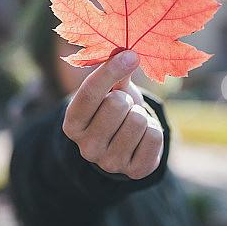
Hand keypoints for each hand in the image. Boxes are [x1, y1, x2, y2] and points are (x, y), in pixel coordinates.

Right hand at [62, 50, 163, 179]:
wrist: (125, 146)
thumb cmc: (112, 110)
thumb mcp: (108, 91)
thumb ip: (114, 73)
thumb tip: (128, 53)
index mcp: (72, 124)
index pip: (89, 92)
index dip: (111, 71)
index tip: (130, 55)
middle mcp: (86, 148)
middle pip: (117, 105)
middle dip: (127, 99)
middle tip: (124, 107)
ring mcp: (110, 163)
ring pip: (138, 121)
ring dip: (141, 115)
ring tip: (133, 121)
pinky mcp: (135, 172)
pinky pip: (154, 137)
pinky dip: (153, 130)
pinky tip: (143, 136)